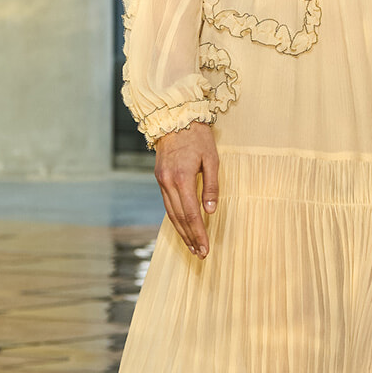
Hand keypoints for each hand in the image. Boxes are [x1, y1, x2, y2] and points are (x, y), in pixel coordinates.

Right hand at [154, 123, 218, 258]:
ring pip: (171, 213)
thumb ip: (212, 187)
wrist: (175, 118)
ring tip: (192, 246)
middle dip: (190, 237)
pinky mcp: (159, 178)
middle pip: (179, 218)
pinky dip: (175, 218)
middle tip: (200, 253)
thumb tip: (211, 211)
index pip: (192, 214)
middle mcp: (168, 182)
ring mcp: (161, 181)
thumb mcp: (212, 160)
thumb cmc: (198, 137)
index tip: (205, 248)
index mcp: (182, 178)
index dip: (199, 233)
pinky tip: (183, 226)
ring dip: (181, 231)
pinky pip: (167, 203)